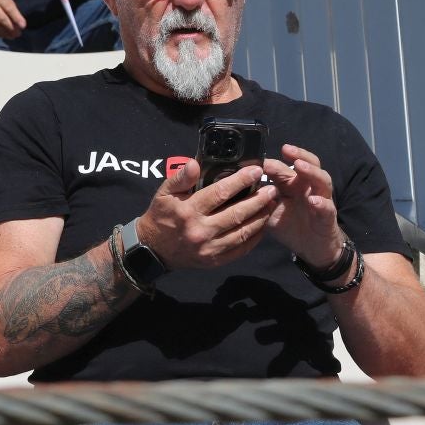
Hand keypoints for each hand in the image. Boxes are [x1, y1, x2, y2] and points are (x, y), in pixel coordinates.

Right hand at [0, 0, 26, 38]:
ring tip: (11, 36)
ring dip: (4, 33)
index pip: (9, 8)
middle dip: (11, 28)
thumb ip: (11, 8)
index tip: (23, 26)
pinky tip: (1, 36)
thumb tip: (19, 21)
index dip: (16, 18)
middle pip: (1, 18)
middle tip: (17, 34)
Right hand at [133, 158, 277, 271]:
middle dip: (258, 200)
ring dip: (260, 217)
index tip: (256, 171)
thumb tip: (195, 163)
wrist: (152, 250)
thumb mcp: (164, 194)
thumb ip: (180, 178)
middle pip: (236, 213)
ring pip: (243, 232)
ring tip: (271, 204)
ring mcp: (209, 248)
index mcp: (187, 212)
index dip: (240, 181)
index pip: (219, 193)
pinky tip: (262, 225)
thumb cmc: (160, 217)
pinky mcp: (214, 260)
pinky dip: (254, 237)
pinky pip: (241, 249)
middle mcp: (200, 231)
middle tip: (271, 189)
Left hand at [262, 144, 346, 268]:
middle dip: (297, 155)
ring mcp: (321, 199)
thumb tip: (241, 187)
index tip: (260, 159)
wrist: (311, 246)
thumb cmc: (290, 225)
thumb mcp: (270, 211)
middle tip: (285, 149)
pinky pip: (327, 207)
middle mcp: (308, 187)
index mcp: (292, 185)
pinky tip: (313, 200)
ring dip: (311, 171)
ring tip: (299, 166)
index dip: (274, 162)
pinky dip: (321, 203)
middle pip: (307, 165)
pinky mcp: (328, 215)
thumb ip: (260, 199)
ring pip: (321, 180)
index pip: (285, 167)